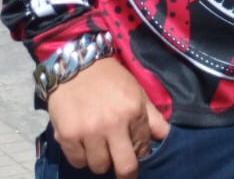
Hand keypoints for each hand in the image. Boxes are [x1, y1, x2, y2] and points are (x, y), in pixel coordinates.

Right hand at [45, 57, 168, 178]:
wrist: (75, 65)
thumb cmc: (110, 79)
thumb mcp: (136, 92)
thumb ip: (152, 117)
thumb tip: (167, 137)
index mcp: (133, 111)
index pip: (143, 148)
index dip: (139, 152)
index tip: (133, 150)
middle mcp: (112, 124)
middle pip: (125, 167)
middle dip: (126, 173)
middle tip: (122, 169)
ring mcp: (88, 131)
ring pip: (99, 167)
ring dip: (101, 161)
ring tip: (99, 146)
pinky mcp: (67, 136)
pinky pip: (77, 162)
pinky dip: (81, 157)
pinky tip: (83, 142)